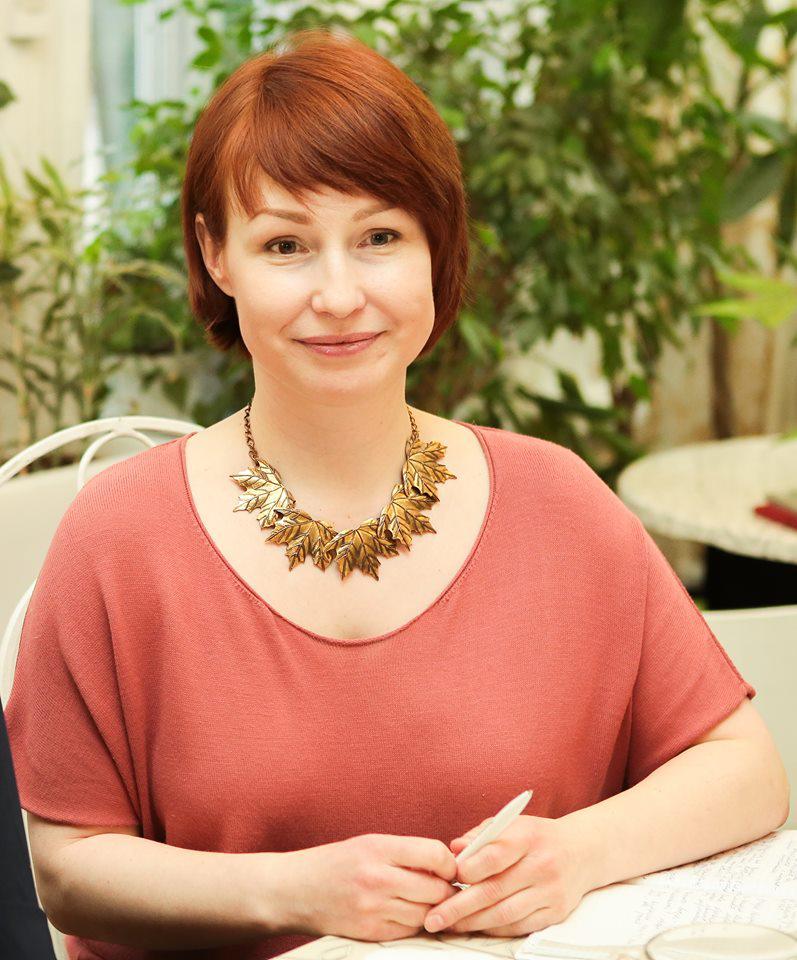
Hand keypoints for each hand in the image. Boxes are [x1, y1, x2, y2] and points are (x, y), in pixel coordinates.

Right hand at [283, 833, 459, 941]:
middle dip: (446, 889)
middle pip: (435, 889)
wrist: (294, 890)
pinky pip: (408, 931)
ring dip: (432, 909)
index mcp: (378, 848)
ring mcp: (373, 908)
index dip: (449, 863)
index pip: (434, 854)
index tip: (449, 867)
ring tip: (427, 900)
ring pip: (425, 914)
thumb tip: (444, 863)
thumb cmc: (333, 863)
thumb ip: (404, 852)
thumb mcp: (368, 844)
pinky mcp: (369, 932)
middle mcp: (377, 878)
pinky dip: (414, 924)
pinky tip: (407, 913)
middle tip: (446, 887)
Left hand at [422, 815, 590, 936]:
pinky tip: (475, 926)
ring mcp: (550, 891)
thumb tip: (454, 849)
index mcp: (528, 837)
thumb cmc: (536, 837)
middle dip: (459, 907)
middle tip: (433, 916)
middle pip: (494, 891)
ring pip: (504, 914)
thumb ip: (481, 835)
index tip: (447, 877)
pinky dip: (494, 929)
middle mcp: (542, 865)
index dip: (468, 870)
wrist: (581, 851)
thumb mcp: (511, 824)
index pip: (494, 856)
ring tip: (448, 925)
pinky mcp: (556, 912)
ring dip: (472, 923)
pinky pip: (518, 926)